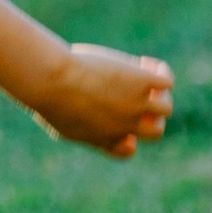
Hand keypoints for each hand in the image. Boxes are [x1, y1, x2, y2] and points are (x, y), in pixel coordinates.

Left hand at [34, 43, 173, 157]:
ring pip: (165, 107)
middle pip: (155, 132)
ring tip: (147, 77)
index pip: (127, 150)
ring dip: (160, 94)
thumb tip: (45, 115)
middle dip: (150, 118)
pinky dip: (160, 72)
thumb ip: (59, 122)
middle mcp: (125, 126)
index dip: (129, 137)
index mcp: (104, 139)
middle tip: (139, 99)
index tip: (120, 124)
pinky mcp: (143, 82)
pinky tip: (146, 63)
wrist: (55, 81)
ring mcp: (136, 105)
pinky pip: (166, 80)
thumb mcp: (49, 118)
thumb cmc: (45, 96)